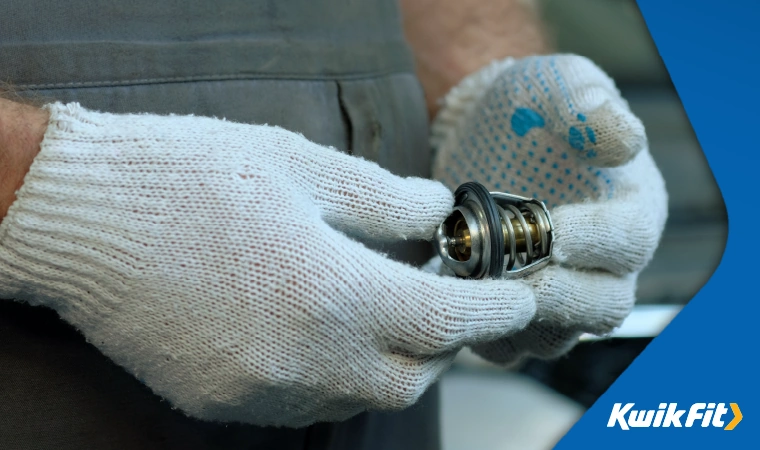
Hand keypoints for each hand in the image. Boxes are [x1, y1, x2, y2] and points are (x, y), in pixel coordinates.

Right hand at [0, 102, 536, 425]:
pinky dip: (332, 373)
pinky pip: (304, 403)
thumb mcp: (298, 165)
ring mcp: (259, 390)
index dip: (492, 308)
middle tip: (441, 296)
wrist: (78, 217)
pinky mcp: (222, 401)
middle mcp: (302, 357)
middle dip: (443, 342)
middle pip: (411, 377)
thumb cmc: (184, 178)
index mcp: (330, 291)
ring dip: (387, 360)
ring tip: (376, 308)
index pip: (446, 320)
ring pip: (359, 396)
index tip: (513, 296)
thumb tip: (432, 215)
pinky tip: (317, 330)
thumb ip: (382, 199)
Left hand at [430, 54, 666, 363]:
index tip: (553, 232)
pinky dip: (483, 332)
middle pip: (604, 304)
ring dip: (518, 321)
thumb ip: (588, 103)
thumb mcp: (558, 84)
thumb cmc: (528, 104)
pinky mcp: (516, 309)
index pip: (630, 240)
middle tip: (515, 275)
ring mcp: (560, 291)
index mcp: (629, 209)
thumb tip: (625, 142)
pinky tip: (453, 299)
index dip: (597, 242)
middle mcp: (604, 262)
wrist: (479, 131)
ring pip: (556, 336)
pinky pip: (509, 344)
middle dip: (561, 296)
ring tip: (475, 287)